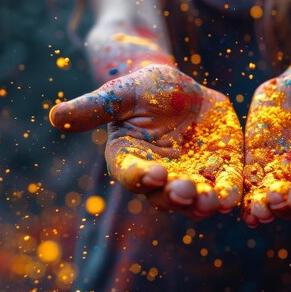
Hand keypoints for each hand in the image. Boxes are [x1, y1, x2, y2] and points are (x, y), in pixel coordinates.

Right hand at [49, 65, 243, 218]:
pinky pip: (223, 186)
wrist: (179, 88)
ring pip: (195, 198)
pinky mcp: (217, 170)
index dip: (141, 176)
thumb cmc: (142, 89)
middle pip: (165, 195)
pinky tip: (235, 195)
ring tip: (214, 201)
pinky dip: (229, 192)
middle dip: (176, 195)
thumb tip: (55, 117)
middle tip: (187, 191)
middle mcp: (159, 177)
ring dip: (204, 202)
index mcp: (130, 160)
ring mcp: (189, 176)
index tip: (153, 173)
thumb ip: (94, 107)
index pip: (131, 174)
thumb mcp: (120, 93)